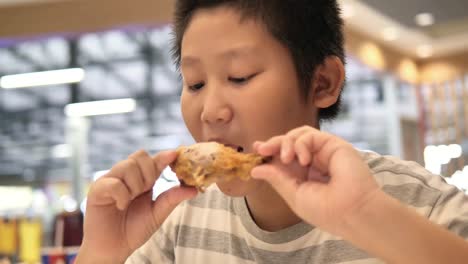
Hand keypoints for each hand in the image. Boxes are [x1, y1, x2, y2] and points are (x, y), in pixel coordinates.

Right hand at [78, 150, 196, 261]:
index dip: (164, 156)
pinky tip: (121, 206)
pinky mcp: (97, 189)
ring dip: (135, 185)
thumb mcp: (157, 214)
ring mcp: (111, 180)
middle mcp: (126, 176)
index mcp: (142, 179)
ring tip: (131, 200)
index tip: (174, 155)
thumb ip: (172, 199)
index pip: (154, 160)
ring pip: (128, 166)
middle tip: (146, 191)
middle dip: (148, 173)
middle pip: (140, 156)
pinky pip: (114, 182)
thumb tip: (194, 189)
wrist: (114, 248)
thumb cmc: (134, 230)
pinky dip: (122, 195)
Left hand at [251, 126, 380, 235]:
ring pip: (298, 135)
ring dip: (285, 143)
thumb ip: (276, 179)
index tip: (256, 151)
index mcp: (304, 176)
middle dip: (273, 144)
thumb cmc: (326, 210)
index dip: (269, 152)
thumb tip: (255, 170)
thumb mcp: (294, 195)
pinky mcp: (333, 144)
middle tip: (262, 149)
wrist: (352, 212)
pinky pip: (310, 135)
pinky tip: (303, 159)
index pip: (283, 158)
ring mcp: (323, 152)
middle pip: (288, 143)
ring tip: (286, 158)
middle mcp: (313, 162)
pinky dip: (301, 144)